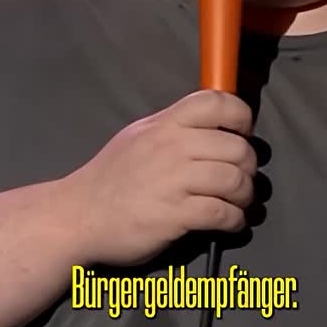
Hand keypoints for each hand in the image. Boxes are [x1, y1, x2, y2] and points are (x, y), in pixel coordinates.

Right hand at [64, 90, 256, 265]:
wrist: (77, 216)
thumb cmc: (110, 178)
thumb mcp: (138, 137)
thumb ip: (173, 129)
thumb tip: (213, 127)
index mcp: (165, 123)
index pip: (216, 102)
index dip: (241, 116)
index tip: (242, 135)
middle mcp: (172, 146)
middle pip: (236, 147)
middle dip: (249, 167)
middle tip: (243, 179)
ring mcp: (173, 180)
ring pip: (235, 180)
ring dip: (246, 196)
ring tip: (239, 203)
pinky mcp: (174, 214)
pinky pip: (222, 213)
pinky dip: (235, 220)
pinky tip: (231, 223)